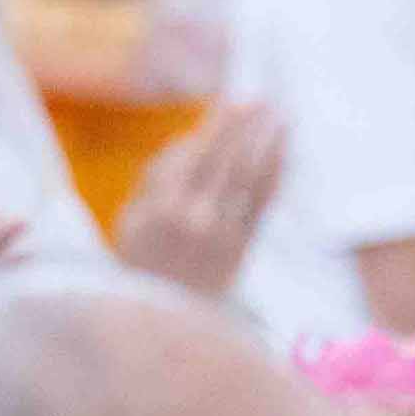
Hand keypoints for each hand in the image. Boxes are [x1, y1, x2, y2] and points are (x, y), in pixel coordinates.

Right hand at [111, 103, 284, 290]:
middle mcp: (193, 219)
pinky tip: (284, 153)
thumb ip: (156, 178)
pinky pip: (263, 204)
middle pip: (227, 162)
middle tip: (262, 99)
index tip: (234, 101)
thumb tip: (193, 142)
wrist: (159, 316)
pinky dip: (275, 175)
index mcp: (160, 207)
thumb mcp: (129, 217)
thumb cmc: (139, 258)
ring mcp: (222, 235)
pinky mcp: (242, 248)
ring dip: (269, 146)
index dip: (219, 127)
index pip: (196, 155)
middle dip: (246, 128)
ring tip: (282, 118)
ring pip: (250, 181)